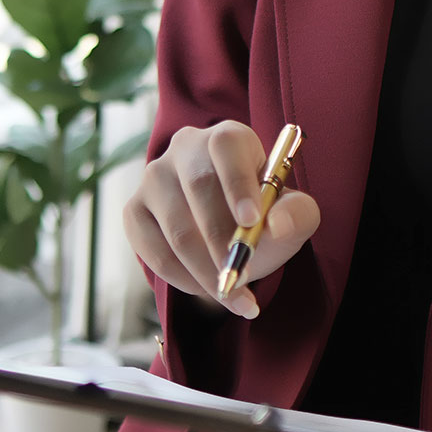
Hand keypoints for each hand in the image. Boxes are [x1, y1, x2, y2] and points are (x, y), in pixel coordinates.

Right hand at [121, 121, 320, 319]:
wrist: (229, 234)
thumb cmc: (263, 216)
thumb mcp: (292, 214)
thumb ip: (297, 215)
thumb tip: (276, 224)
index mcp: (227, 138)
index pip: (226, 146)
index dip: (238, 181)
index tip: (252, 220)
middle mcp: (185, 148)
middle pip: (198, 187)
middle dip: (222, 240)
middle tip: (243, 276)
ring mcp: (153, 178)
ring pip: (176, 227)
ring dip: (205, 269)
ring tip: (232, 294)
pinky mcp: (134, 210)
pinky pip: (152, 250)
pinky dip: (181, 278)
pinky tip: (205, 290)